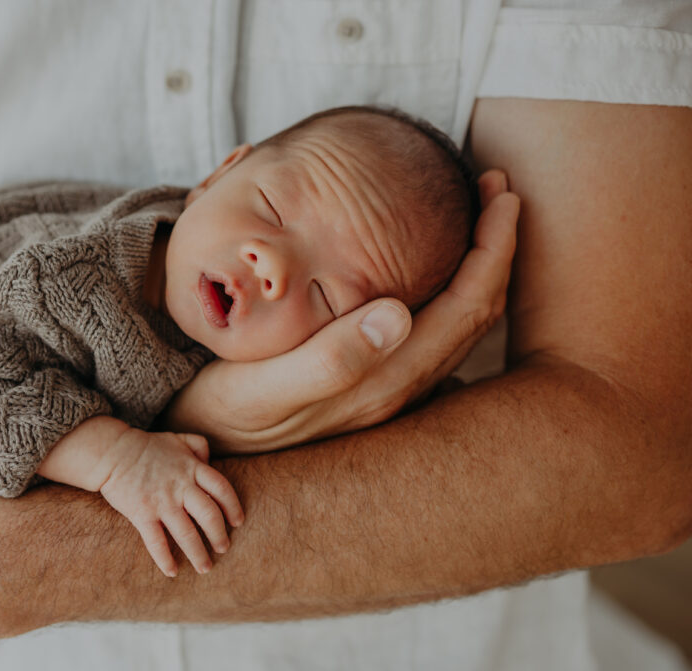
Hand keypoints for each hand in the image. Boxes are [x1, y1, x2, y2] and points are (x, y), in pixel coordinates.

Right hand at [98, 429, 243, 576]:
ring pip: (187, 534)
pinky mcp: (142, 514)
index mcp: (192, 468)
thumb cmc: (146, 447)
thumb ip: (198, 446)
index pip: (222, 489)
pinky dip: (165, 559)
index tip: (238, 522)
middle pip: (209, 515)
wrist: (112, 452)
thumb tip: (210, 462)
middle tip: (224, 548)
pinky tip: (172, 571)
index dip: (233, 507)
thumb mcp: (177, 438)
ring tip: (205, 567)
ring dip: (199, 554)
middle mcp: (180, 486)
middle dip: (219, 536)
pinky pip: (157, 542)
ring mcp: (161, 501)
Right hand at [163, 170, 518, 452]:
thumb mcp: (264, 388)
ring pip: (457, 324)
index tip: (500, 191)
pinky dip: (448, 289)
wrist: (201, 450)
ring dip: (476, 268)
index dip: (493, 246)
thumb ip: (330, 359)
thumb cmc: (223, 414)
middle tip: (496, 190)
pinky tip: (426, 269)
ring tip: (475, 219)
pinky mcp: (367, 386)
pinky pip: (432, 333)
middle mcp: (396, 389)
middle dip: (496, 248)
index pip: (467, 306)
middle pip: (475, 312)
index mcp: (384, 381)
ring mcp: (385, 391)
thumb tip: (398, 314)